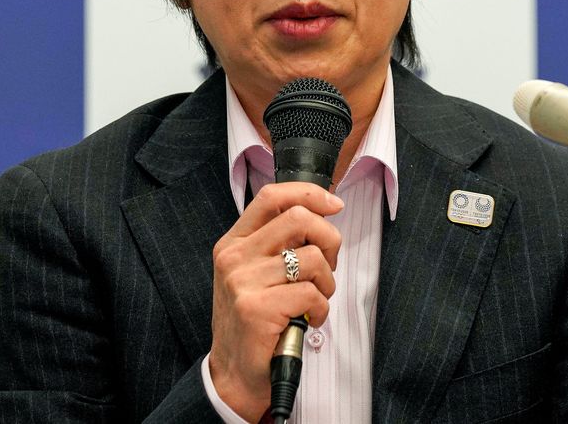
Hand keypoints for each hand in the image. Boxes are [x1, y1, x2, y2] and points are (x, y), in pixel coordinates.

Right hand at [208, 182, 343, 420]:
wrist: (235, 375)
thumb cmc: (255, 323)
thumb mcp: (256, 275)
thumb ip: (278, 245)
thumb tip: (321, 214)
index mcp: (233, 243)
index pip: (271, 196)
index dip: (309, 193)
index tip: (334, 204)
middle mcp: (234, 257)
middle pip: (298, 218)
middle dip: (329, 239)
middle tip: (329, 265)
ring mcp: (242, 282)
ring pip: (311, 259)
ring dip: (327, 282)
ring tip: (316, 300)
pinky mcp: (256, 308)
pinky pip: (311, 293)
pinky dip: (322, 309)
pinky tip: (310, 319)